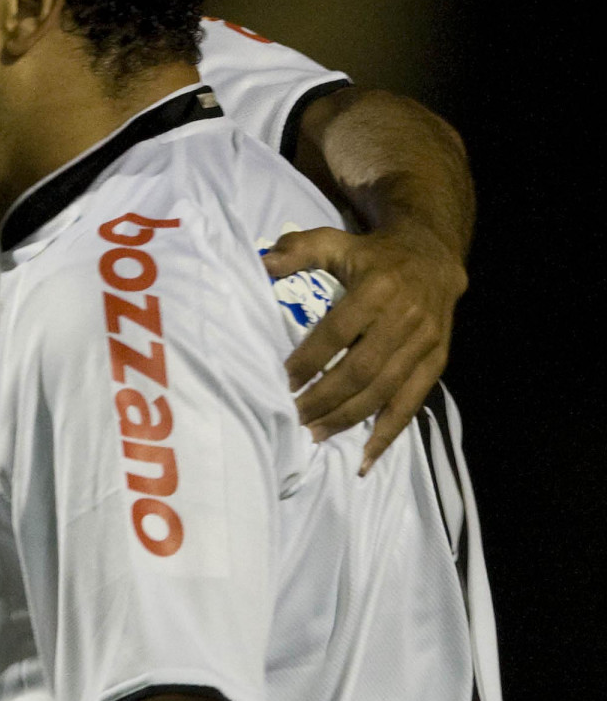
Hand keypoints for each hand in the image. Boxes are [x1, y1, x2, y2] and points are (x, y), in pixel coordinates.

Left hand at [262, 223, 466, 474]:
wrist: (434, 255)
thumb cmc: (374, 254)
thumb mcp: (337, 241)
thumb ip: (300, 250)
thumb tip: (264, 262)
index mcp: (377, 288)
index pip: (338, 332)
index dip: (311, 359)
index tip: (285, 381)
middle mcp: (405, 317)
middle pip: (361, 369)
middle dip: (325, 398)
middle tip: (295, 418)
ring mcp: (424, 343)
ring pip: (384, 391)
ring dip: (349, 418)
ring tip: (316, 435)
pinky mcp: (436, 361)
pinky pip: (411, 403)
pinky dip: (389, 433)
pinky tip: (366, 459)